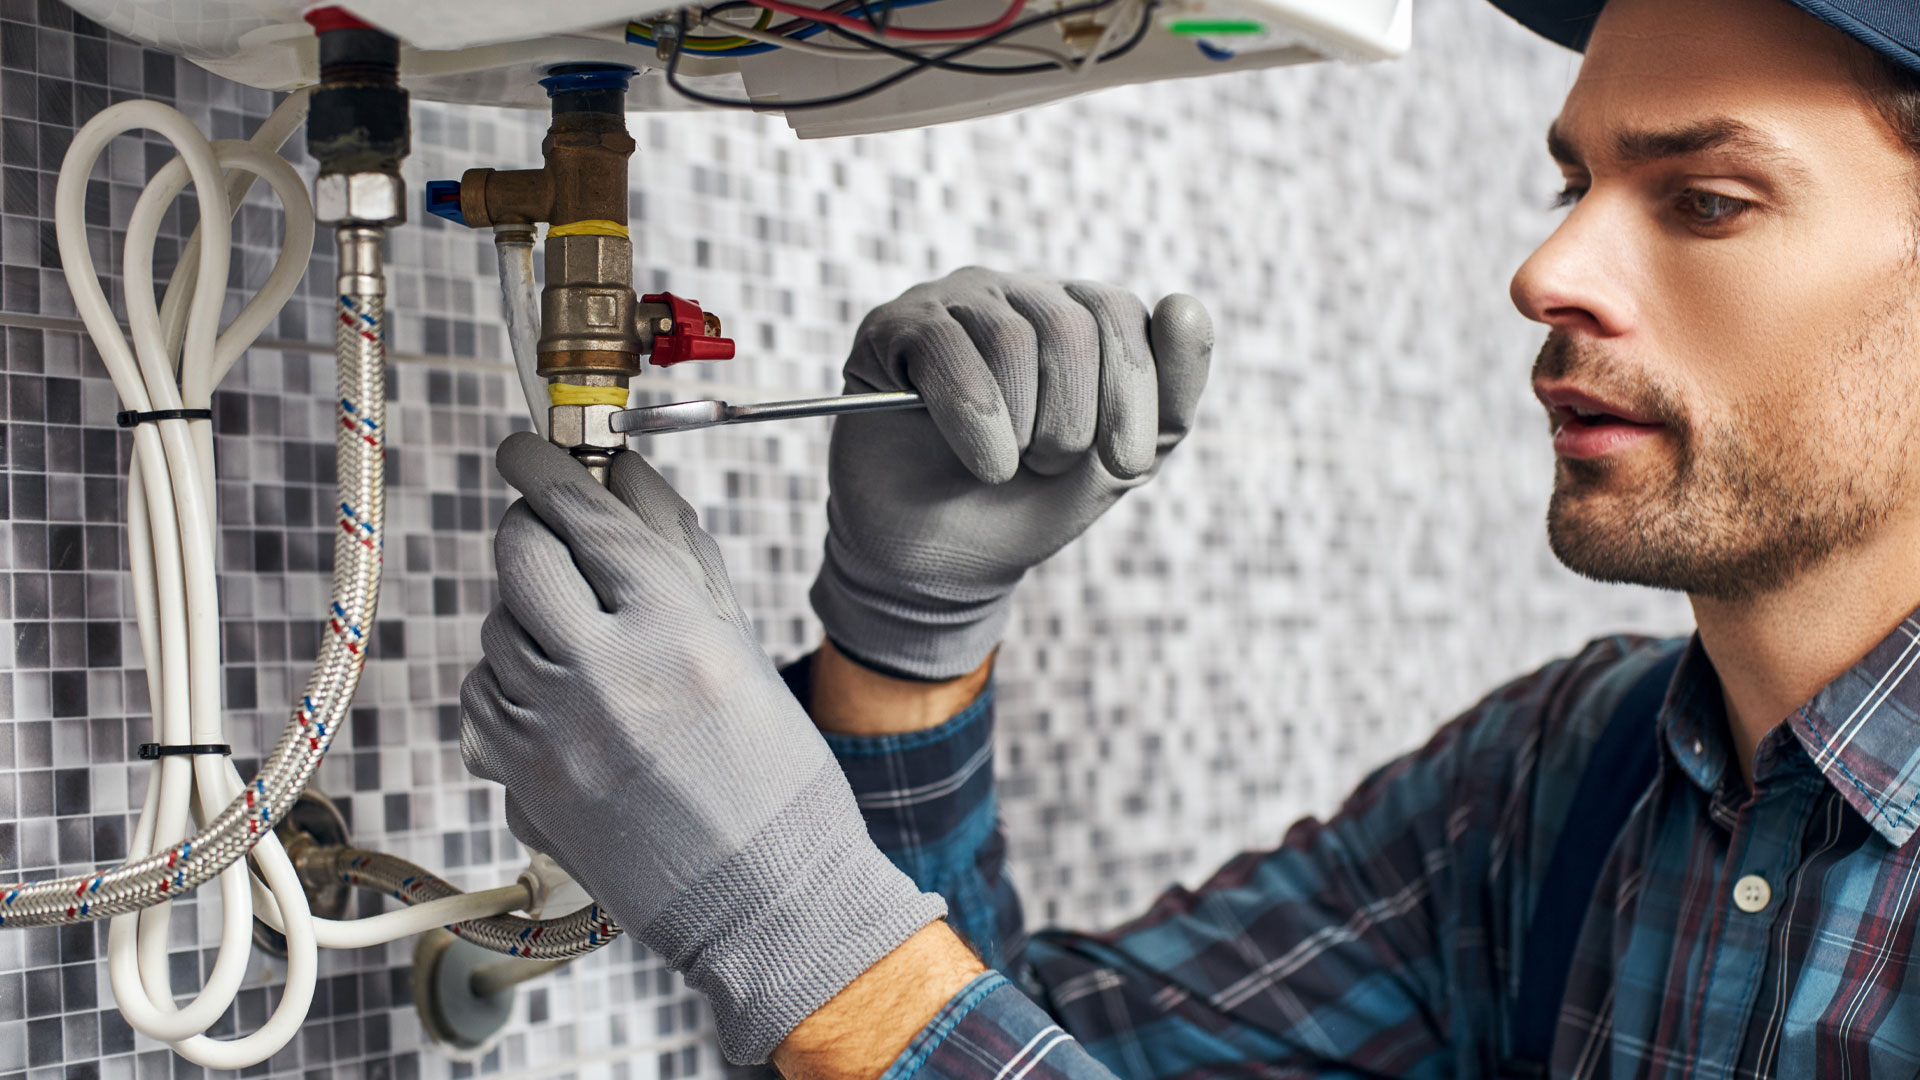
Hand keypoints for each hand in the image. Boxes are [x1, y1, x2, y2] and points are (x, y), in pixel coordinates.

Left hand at [459, 434, 944, 1063]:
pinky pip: (484, 696)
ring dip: (525, 612)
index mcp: (675, 629)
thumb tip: (625, 474)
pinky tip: (559, 696)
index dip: (548, 468)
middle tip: (547, 530)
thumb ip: (678, 551)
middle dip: (529, 530)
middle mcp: (606, 673)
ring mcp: (554, 731)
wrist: (764, 900)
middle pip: (521, 556)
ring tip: (578, 638)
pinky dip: (509, 680)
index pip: (585, 516)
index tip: (527, 448)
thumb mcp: (740, 646)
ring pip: (495, 626)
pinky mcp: (522, 781)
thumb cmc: (774, 775)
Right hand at [810, 267, 1212, 679]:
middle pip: (1069, 325)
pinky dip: (973, 422)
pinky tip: (978, 461)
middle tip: (1049, 465)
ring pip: (1010, 341)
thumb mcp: (1118, 463)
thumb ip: (1170, 396)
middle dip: (1073, 422)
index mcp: (1078, 315)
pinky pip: (946, 350)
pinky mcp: (892, 328)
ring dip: (1021, 430)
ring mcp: (951, 304)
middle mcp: (1016, 295)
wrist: (939, 560)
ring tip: (1005, 467)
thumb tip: (1185, 304)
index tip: (1126, 463)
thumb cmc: (1028, 504)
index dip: (1132, 393)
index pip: (1121, 313)